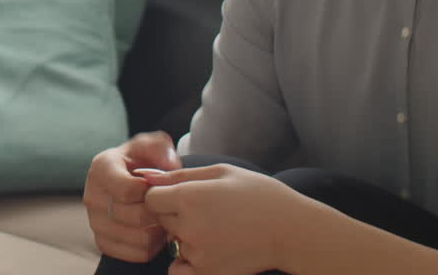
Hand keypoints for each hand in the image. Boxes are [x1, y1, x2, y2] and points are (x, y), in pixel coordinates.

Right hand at [83, 131, 181, 262]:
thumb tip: (168, 162)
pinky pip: (135, 254)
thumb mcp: (150, 146)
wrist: (129, 179)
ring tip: (162, 219)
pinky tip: (154, 231)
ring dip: (157, 232)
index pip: (126, 190)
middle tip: (167, 207)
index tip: (158, 188)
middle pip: (133, 217)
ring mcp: (95, 221)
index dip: (150, 192)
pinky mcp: (102, 242)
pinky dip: (151, 247)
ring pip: (136, 239)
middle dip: (156, 213)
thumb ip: (160, 147)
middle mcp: (92, 196)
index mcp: (101, 168)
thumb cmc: (141, 162)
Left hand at [140, 164, 301, 273]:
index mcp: (189, 196)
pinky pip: (178, 270)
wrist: (292, 230)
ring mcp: (197, 252)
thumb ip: (180, 174)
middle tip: (206, 212)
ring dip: (185, 237)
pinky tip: (207, 251)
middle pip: (161, 219)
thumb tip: (146, 176)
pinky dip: (187, 262)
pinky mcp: (207, 273)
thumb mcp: (220, 172)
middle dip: (175, 215)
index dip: (164, 195)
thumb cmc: (259, 195)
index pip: (151, 198)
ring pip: (173, 242)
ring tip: (216, 230)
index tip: (183, 195)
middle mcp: (189, 225)